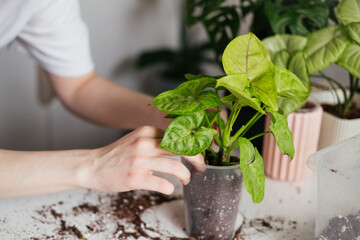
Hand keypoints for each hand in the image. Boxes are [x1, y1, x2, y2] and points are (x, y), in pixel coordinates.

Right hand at [86, 126, 202, 194]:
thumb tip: (181, 146)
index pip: (178, 136)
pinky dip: (170, 187)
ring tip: (186, 180)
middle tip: (200, 167)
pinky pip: (163, 183)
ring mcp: (140, 160)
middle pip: (182, 148)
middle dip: (196, 159)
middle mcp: (145, 143)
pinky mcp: (136, 177)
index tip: (198, 154)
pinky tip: (169, 188)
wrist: (93, 166)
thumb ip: (156, 140)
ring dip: (185, 175)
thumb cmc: (118, 155)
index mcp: (147, 131)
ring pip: (176, 166)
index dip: (192, 146)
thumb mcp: (137, 139)